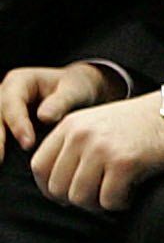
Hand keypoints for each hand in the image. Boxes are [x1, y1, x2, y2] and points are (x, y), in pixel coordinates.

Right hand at [1, 60, 119, 150]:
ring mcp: (4, 108)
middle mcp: (6, 93)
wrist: (76, 88)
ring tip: (0, 161)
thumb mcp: (74, 90)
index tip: (28, 143)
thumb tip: (44, 117)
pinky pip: (1, 132)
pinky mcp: (6, 121)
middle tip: (1, 158)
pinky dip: (2, 145)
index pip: (11, 103)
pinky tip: (3, 160)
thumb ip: (61, 102)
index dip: (17, 124)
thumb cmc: (75, 87)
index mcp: (19, 81)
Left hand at [33, 91, 163, 208]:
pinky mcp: (125, 162)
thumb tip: (57, 187)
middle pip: (58, 188)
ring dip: (99, 204)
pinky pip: (109, 201)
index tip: (69, 195)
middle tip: (100, 195)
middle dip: (78, 200)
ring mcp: (102, 148)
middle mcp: (81, 135)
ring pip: (80, 198)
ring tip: (117, 193)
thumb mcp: (98, 125)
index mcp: (70, 125)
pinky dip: (121, 203)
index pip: (39, 167)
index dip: (51, 189)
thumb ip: (74, 146)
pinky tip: (133, 192)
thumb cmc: (142, 124)